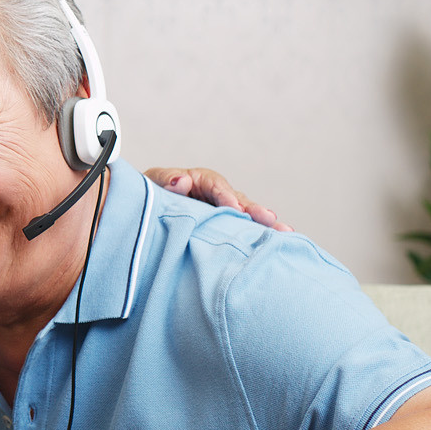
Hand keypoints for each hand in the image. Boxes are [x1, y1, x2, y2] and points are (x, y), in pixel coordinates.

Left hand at [141, 167, 291, 231]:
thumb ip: (166, 181)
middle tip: (270, 219)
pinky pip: (244, 233)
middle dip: (254, 210)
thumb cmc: (150, 195)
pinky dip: (259, 239)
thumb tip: (181, 181)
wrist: (145, 212)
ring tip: (285, 234)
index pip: (215, 186)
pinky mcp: (227, 230)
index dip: (225, 197)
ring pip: (247, 219)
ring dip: (265, 226)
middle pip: (239, 201)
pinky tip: (279, 248)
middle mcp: (218, 196)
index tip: (235, 208)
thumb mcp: (152, 184)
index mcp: (201, 181)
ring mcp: (225, 214)